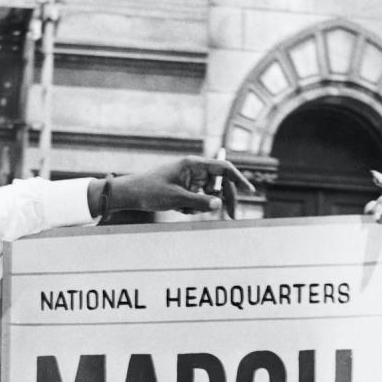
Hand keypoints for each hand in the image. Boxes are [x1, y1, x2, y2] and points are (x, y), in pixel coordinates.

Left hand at [111, 156, 254, 219]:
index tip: (249, 191)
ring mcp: (190, 180)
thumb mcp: (176, 199)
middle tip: (231, 216)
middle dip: (226, 199)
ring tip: (183, 208)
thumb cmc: (151, 191)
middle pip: (220, 183)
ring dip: (202, 206)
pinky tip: (178, 208)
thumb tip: (219, 205)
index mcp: (193, 165)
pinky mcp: (186, 189)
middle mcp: (194, 170)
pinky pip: (198, 201)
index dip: (238, 178)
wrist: (132, 194)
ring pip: (209, 195)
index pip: (223, 168)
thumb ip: (199, 202)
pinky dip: (193, 208)